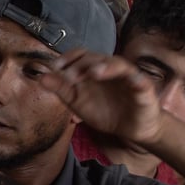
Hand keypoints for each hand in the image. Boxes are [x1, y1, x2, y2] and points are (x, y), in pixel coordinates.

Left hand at [40, 50, 165, 148]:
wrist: (130, 129)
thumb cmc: (104, 111)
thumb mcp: (77, 102)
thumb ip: (61, 89)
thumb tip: (41, 78)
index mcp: (92, 70)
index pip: (80, 55)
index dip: (68, 58)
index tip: (55, 66)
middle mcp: (110, 69)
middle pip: (96, 58)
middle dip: (81, 65)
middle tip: (69, 77)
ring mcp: (127, 77)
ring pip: (118, 64)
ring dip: (105, 66)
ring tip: (93, 73)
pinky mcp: (143, 88)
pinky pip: (141, 81)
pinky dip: (136, 79)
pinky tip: (131, 80)